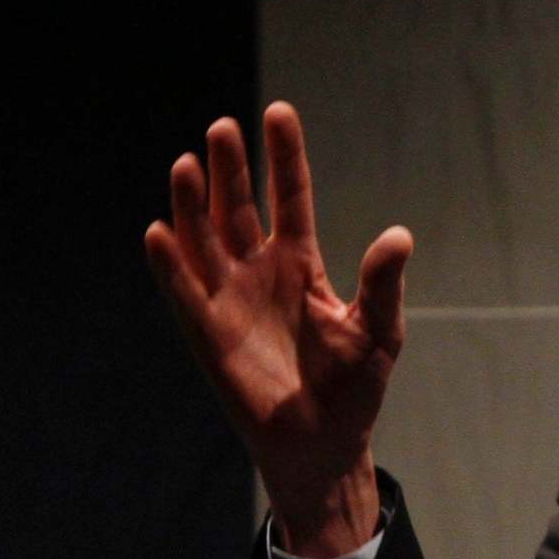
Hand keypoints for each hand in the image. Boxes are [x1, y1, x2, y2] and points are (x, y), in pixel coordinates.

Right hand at [144, 102, 412, 557]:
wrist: (323, 446)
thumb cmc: (354, 389)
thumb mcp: (379, 331)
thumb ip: (383, 284)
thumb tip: (398, 236)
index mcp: (301, 263)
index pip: (289, 196)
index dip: (283, 156)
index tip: (278, 112)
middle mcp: (259, 272)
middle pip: (238, 206)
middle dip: (231, 168)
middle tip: (224, 128)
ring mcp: (229, 299)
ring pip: (204, 238)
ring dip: (193, 203)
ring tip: (188, 163)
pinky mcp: (208, 334)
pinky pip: (184, 292)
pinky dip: (170, 264)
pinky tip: (160, 231)